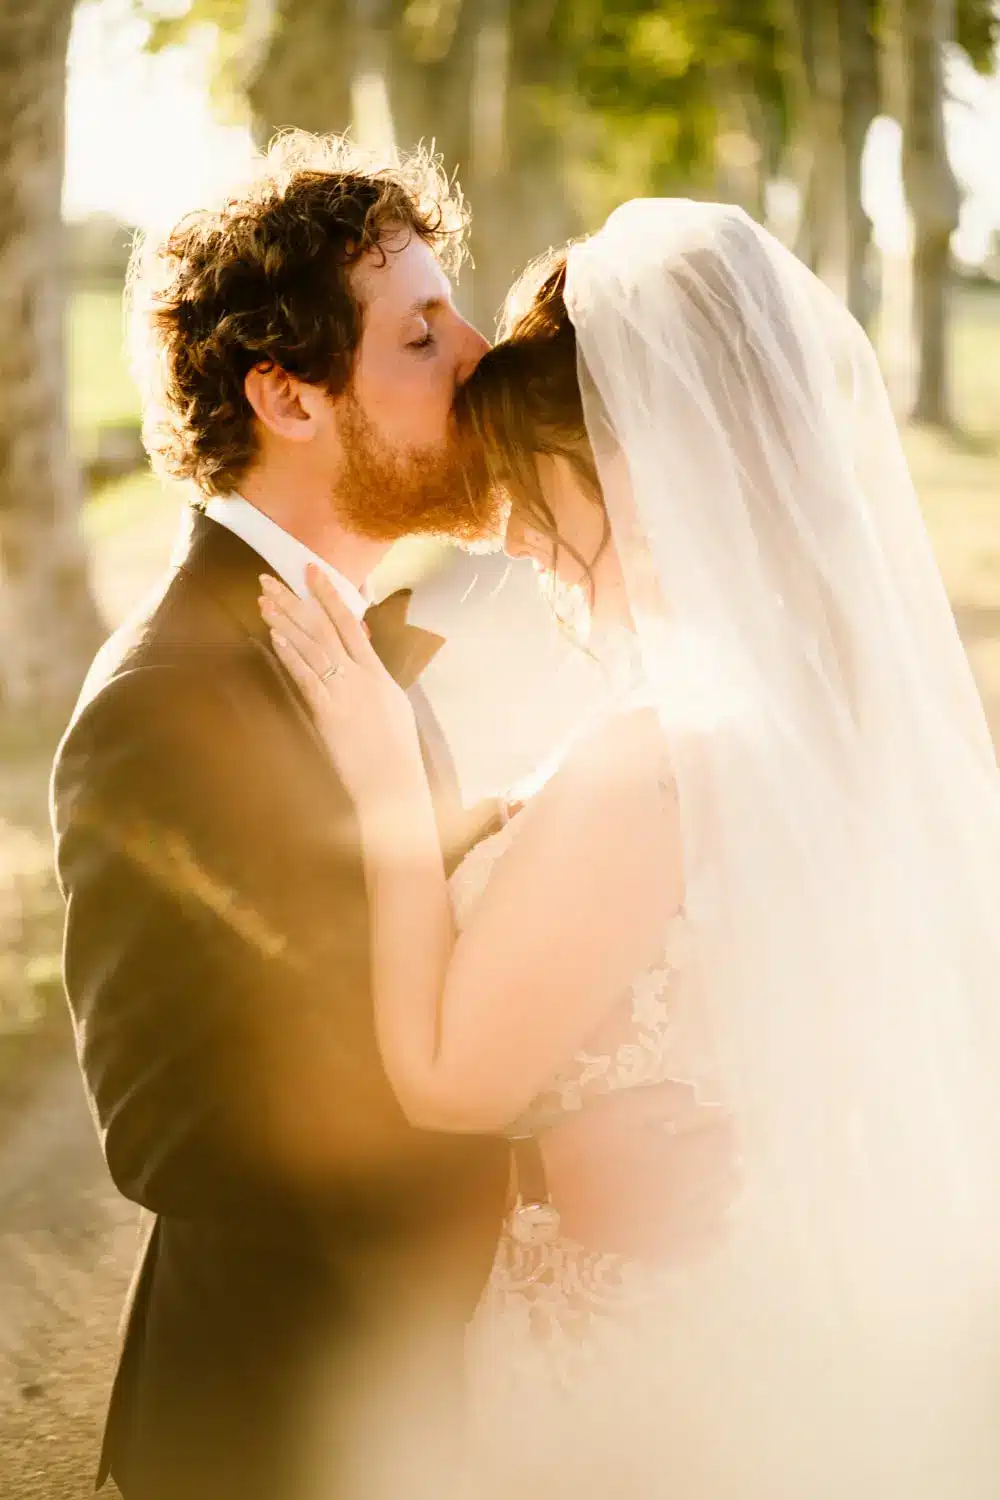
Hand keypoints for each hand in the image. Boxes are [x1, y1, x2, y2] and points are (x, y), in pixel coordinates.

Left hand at [259, 566, 423, 812]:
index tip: (311, 570)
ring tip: (264, 601)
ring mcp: (343, 693)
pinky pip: (307, 677)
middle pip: (322, 627)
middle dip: (294, 601)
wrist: (393, 781)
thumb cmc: (394, 748)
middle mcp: (360, 676)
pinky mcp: (328, 712)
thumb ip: (373, 674)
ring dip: (285, 622)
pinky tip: (276, 637)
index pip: (349, 622)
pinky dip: (291, 655)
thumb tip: (359, 648)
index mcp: (377, 672)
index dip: (329, 593)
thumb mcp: (391, 703)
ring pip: (311, 647)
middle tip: (269, 579)